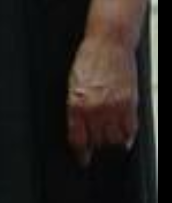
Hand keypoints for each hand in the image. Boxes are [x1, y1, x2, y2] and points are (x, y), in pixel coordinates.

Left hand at [66, 34, 138, 165]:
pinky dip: (128, 137)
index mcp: (76, 105)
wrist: (109, 42)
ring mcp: (114, 106)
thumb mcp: (73, 85)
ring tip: (109, 136)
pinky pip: (130, 129)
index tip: (83, 160)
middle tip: (97, 142)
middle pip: (97, 141)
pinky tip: (125, 137)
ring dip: (111, 140)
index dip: (81, 153)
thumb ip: (76, 108)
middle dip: (96, 143)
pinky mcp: (129, 102)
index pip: (78, 140)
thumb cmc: (89, 59)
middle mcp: (95, 108)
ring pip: (114, 139)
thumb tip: (80, 129)